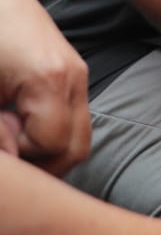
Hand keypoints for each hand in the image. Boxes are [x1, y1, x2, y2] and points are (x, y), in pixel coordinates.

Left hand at [0, 0, 89, 174]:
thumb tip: (12, 159)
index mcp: (48, 78)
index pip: (53, 146)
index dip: (21, 153)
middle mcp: (73, 77)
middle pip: (76, 148)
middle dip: (41, 162)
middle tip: (9, 150)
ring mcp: (78, 74)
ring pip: (78, 137)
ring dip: (46, 147)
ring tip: (10, 131)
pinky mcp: (73, 72)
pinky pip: (71, 117)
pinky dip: (49, 129)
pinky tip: (18, 117)